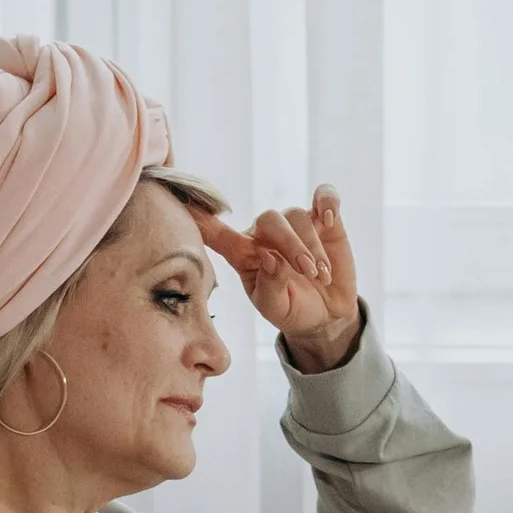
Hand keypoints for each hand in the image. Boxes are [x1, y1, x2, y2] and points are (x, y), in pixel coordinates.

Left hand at [202, 188, 362, 370]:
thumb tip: (270, 258)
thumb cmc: (293, 311)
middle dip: (290, 245)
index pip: (218, 233)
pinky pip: (325, 196)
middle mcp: (266, 234)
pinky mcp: (324, 220)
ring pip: (297, 215)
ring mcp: (296, 225)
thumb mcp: (276, 309)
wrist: (328, 316)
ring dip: (312, 245)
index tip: (183, 204)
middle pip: (270, 220)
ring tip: (320, 274)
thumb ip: (270, 286)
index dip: (202, 218)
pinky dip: (329, 203)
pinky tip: (329, 220)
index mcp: (244, 255)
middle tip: (307, 272)